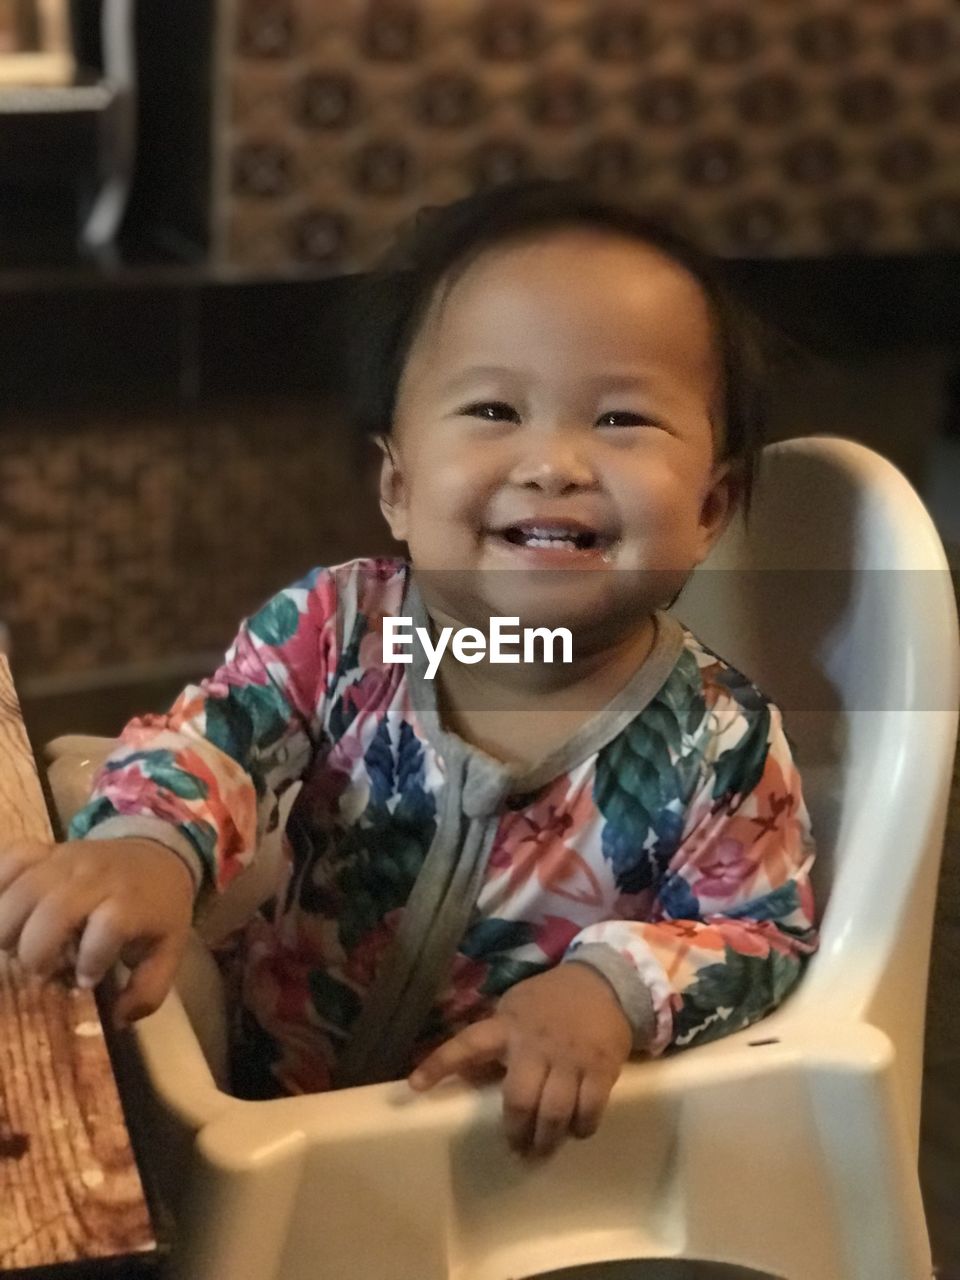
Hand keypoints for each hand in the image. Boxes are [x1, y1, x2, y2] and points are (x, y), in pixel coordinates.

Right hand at [0, 837, 194, 1026]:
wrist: (158, 856)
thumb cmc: (158, 910)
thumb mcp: (168, 950)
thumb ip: (148, 989)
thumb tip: (116, 1020)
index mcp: (131, 902)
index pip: (109, 926)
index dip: (92, 960)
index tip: (88, 980)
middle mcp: (97, 877)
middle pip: (54, 910)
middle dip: (36, 951)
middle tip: (40, 970)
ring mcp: (67, 859)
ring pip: (22, 889)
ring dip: (7, 926)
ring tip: (14, 947)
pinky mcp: (46, 850)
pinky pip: (11, 859)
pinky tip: (0, 911)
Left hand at [408, 963, 631, 1156]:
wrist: (605, 983)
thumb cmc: (551, 1001)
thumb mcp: (516, 1008)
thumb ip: (494, 1039)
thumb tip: (464, 1074)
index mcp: (508, 1025)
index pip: (467, 1043)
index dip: (440, 1063)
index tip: (415, 1086)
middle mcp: (536, 1043)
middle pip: (519, 1099)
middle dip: (516, 1131)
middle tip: (516, 1149)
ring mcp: (570, 1057)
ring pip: (554, 1111)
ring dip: (547, 1139)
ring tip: (542, 1150)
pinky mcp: (601, 1067)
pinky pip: (588, 1109)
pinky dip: (581, 1128)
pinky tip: (576, 1131)